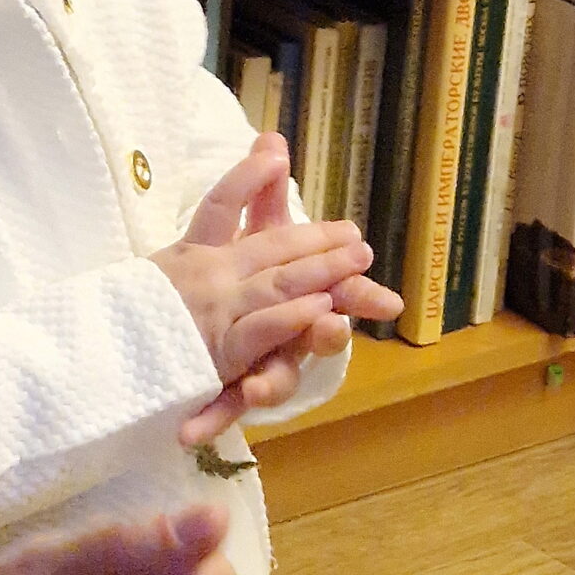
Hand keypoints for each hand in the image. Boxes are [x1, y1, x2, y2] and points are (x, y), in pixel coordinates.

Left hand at [177, 134, 401, 445]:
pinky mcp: (225, 390)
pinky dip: (207, 421)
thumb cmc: (245, 273)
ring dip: (273, 381)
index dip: (357, 293)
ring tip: (259, 389)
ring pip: (275, 376)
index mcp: (301, 295)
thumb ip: (260, 191)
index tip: (384, 299)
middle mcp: (288, 332)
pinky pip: (220, 409)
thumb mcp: (250, 232)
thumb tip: (270, 139)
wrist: (208, 321)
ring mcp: (260, 363)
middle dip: (324, 331)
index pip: (336, 292)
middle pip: (310, 333)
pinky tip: (189, 435)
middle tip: (330, 325)